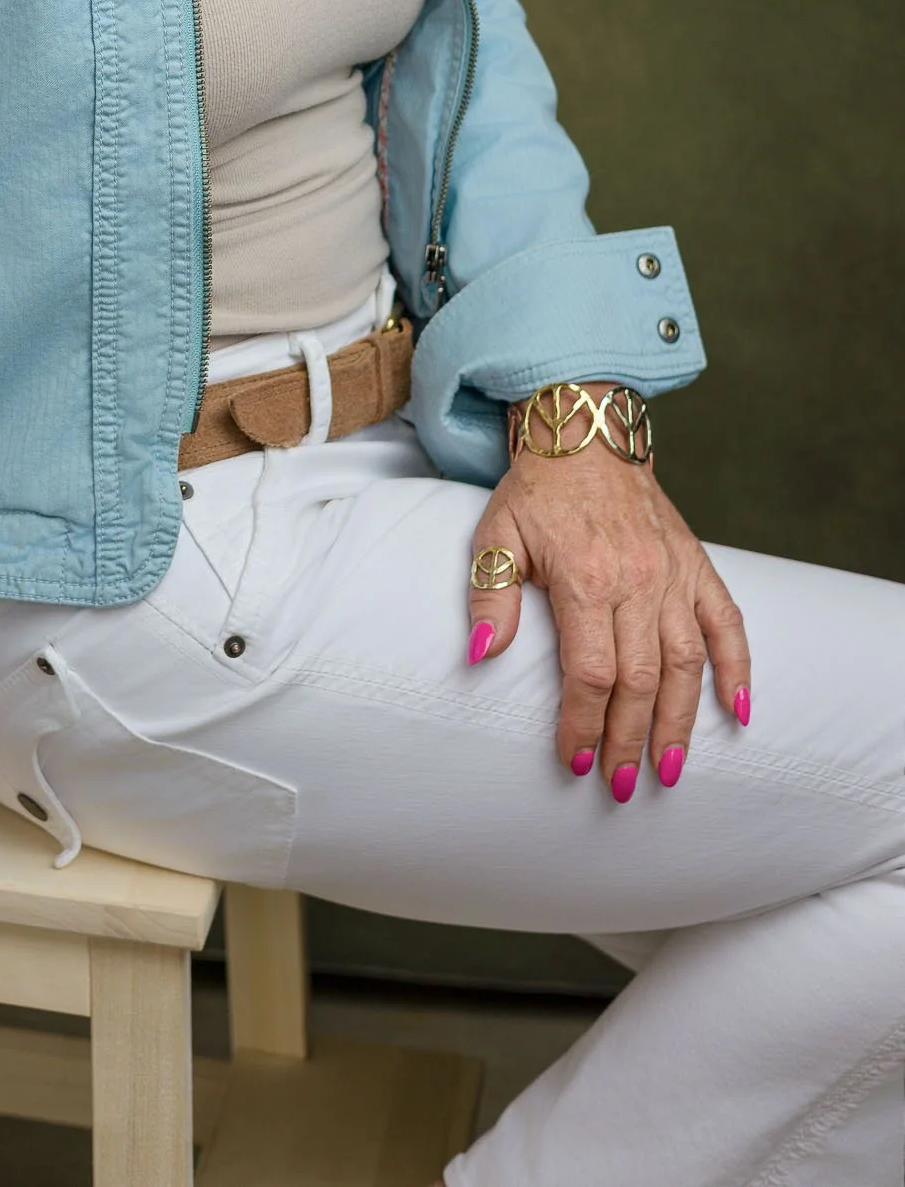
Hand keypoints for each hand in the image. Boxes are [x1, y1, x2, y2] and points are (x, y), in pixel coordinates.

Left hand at [467, 386, 750, 798]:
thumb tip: (479, 655)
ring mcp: (673, 574)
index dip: (584, 722)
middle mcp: (637, 580)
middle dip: (630, 738)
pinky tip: (739, 712)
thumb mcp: (495, 535)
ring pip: (687, 662)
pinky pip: (728, 622)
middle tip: (620, 785)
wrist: (585, 433)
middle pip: (641, 678)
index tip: (576, 759)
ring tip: (669, 769)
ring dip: (680, 721)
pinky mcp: (697, 565)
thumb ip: (489, 596)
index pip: (590, 671)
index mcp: (585, 578)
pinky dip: (738, 667)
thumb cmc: (536, 491)